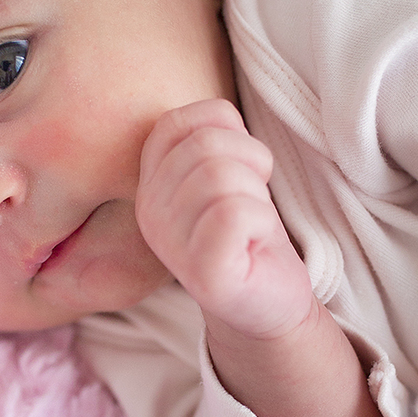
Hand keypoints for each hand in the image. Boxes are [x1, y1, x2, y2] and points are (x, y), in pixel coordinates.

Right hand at [136, 100, 314, 339]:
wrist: (268, 301)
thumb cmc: (249, 231)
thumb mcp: (226, 171)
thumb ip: (211, 138)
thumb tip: (217, 116)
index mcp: (149, 183)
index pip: (179, 122)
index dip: (227, 132)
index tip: (240, 167)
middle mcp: (149, 212)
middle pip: (205, 145)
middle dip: (249, 163)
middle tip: (253, 202)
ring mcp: (171, 246)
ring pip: (221, 175)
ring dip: (257, 195)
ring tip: (253, 224)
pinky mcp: (202, 273)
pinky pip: (235, 214)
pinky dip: (261, 221)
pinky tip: (255, 244)